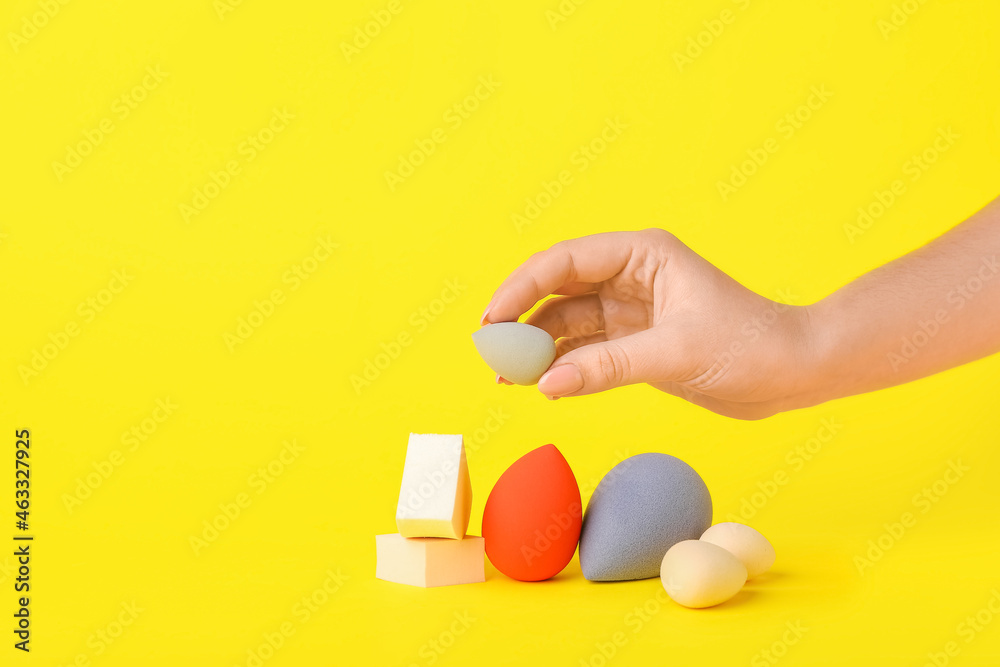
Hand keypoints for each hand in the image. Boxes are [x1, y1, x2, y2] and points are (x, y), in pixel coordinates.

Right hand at [481, 229, 815, 418]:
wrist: (793, 373)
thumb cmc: (751, 344)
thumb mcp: (675, 353)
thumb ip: (607, 367)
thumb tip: (547, 384)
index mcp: (642, 254)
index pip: (565, 261)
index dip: (522, 287)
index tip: (492, 320)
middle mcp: (631, 276)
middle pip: (557, 289)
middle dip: (521, 318)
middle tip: (490, 351)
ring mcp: (631, 310)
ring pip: (567, 322)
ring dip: (537, 347)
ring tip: (506, 377)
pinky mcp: (635, 343)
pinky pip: (585, 350)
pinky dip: (561, 367)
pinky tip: (541, 385)